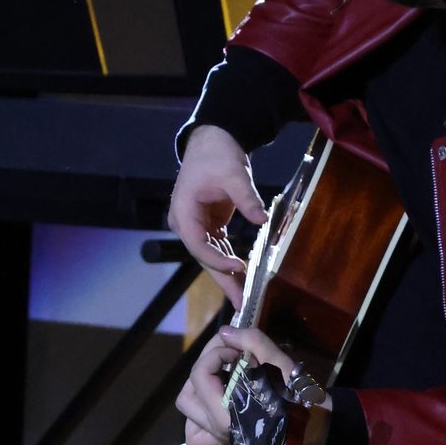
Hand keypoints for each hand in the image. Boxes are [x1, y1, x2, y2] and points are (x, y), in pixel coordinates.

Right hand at [169, 125, 266, 302]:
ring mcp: (195, 225)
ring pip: (211, 256)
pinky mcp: (208, 225)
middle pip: (204, 257)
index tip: (240, 268)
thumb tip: (262, 218)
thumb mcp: (234, 174)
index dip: (218, 260)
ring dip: (228, 275)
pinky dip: (230, 261)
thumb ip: (247, 197)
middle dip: (223, 280)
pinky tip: (243, 277)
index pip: (198, 244)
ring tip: (245, 297)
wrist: (212, 141)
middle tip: (242, 303)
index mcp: (183, 211)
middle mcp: (185, 223)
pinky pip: (218, 248)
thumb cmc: (217, 154)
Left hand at [177, 324, 326, 444]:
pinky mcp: (221, 440)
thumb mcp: (280, 363)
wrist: (311, 425)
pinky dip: (197, 419)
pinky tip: (213, 403)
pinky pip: (196, 435)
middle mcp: (217, 429)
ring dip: (195, 389)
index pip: (200, 375)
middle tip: (226, 358)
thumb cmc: (297, 397)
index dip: (215, 354)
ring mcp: (217, 436)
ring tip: (218, 376)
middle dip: (203, 367)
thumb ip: (252, 341)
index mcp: (227, 414)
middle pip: (186, 392)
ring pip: (187, 411)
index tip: (237, 351)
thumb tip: (225, 332)